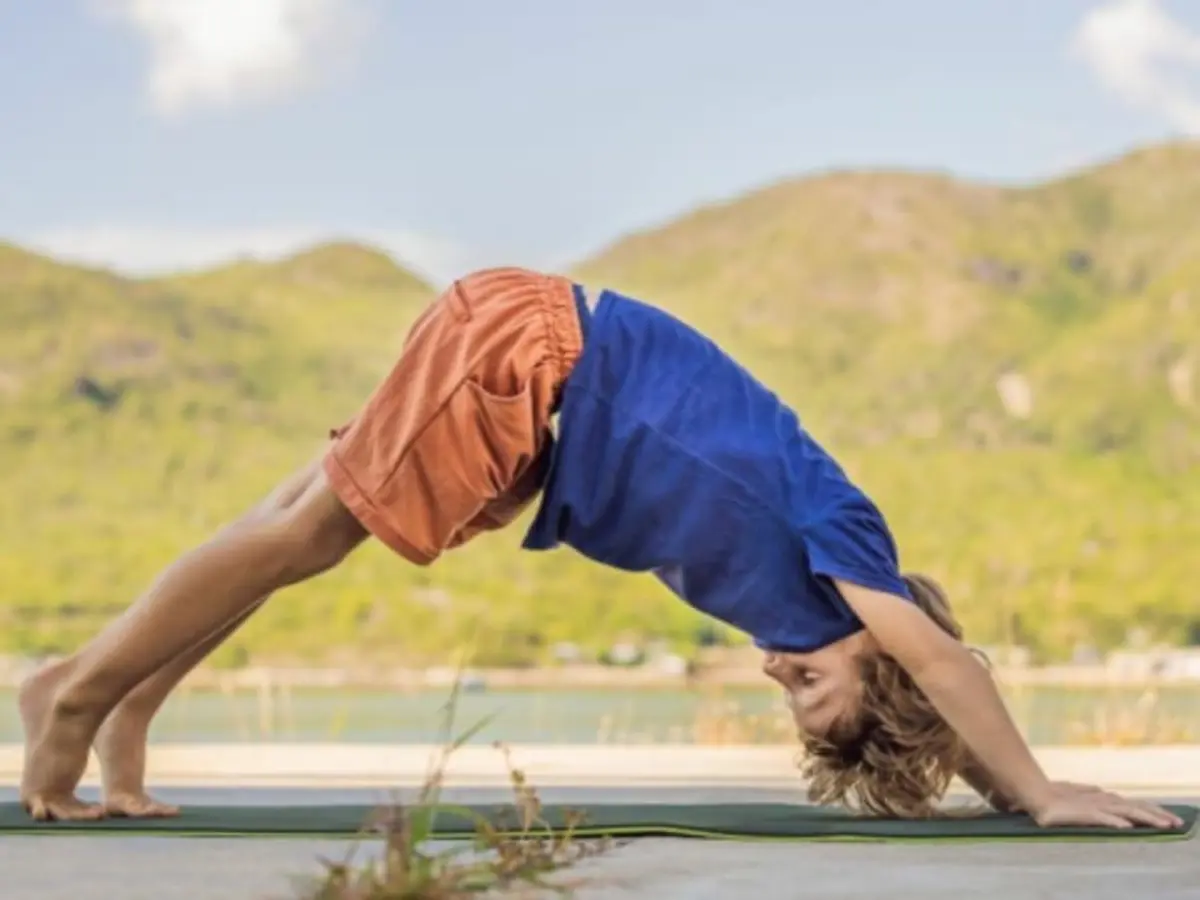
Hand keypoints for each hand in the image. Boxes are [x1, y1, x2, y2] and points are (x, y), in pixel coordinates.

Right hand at [1028, 782, 1182, 829]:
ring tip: (1163, 826)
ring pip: (1124, 811)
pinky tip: (1126, 827)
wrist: (1033, 794)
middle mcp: (1101, 799)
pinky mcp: (1081, 812)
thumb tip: (1102, 791)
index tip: (1169, 819)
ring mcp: (1092, 805)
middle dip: (1157, 814)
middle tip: (1177, 824)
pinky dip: (1114, 821)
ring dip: (1145, 818)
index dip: (1152, 809)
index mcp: (1102, 797)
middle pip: (1135, 806)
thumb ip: (1089, 793)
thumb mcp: (1076, 794)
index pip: (1133, 803)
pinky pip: (1101, 817)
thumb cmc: (1054, 794)